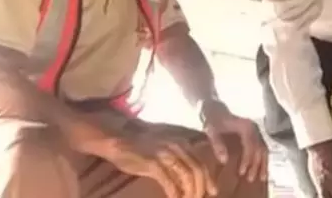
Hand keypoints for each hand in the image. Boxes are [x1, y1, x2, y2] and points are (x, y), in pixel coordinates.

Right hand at [99, 133, 216, 197]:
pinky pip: (169, 182)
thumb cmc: (142, 145)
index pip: (202, 162)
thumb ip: (180, 157)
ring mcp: (166, 153)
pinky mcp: (153, 163)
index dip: (209, 179)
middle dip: (200, 189)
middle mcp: (178, 145)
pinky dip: (174, 194)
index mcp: (183, 142)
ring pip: (187, 176)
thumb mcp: (166, 147)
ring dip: (189, 193)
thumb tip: (191, 175)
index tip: (213, 192)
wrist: (118, 138)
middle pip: (197, 170)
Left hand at [199, 99, 267, 181]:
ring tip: (261, 178)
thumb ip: (217, 144)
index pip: (250, 145)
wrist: (216, 109)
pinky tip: (262, 170)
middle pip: (260, 148)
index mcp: (246, 126)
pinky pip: (262, 148)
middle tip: (250, 178)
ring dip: (263, 164)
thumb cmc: (213, 120)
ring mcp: (257, 131)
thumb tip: (224, 161)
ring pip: (264, 149)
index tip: (241, 172)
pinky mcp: (256, 134)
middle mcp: (254, 128)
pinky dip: (263, 159)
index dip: (247, 160)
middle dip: (256, 165)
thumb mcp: (211, 131)